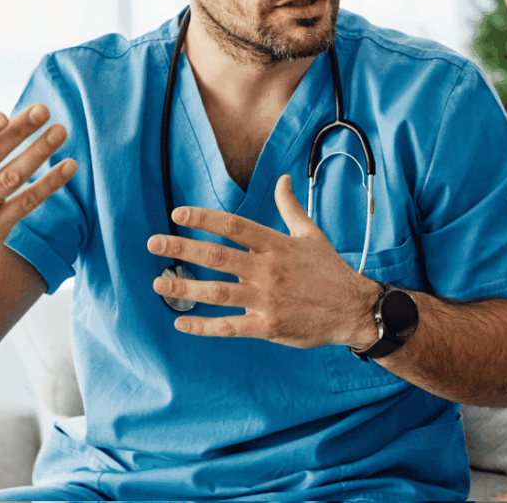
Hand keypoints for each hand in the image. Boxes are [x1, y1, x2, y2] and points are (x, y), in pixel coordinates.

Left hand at [147, 175, 377, 348]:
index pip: (234, 226)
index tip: (177, 214)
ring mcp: (266, 300)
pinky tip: (181, 322)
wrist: (352, 309)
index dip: (203, 218)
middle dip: (182, 248)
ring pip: (217, 293)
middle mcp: (268, 270)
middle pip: (217, 256)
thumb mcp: (311, 234)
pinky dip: (203, 326)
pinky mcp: (268, 327)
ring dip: (185, 288)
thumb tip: (283, 179)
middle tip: (153, 243)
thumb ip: (290, 207)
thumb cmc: (329, 270)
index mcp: (276, 245)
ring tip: (160, 282)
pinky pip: (229, 327)